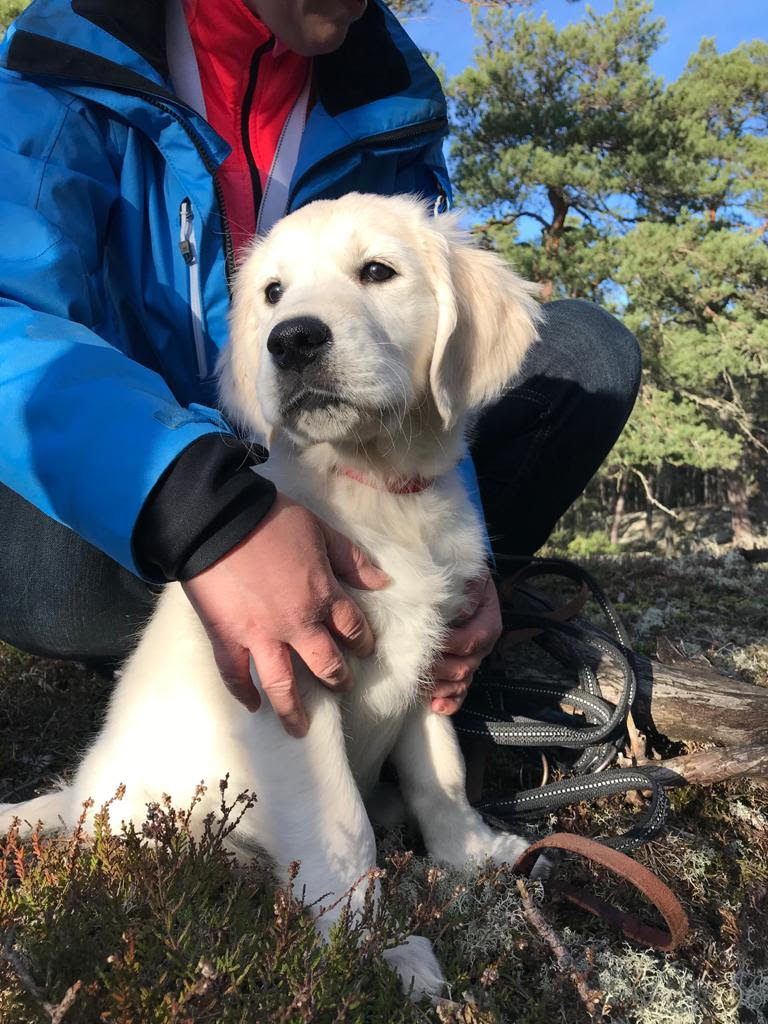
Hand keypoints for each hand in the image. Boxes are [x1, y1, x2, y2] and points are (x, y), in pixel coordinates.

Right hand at [182, 492, 389, 736]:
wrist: (217, 520)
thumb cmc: (271, 519)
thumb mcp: (320, 531)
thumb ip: (351, 559)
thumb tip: (382, 580)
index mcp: (323, 594)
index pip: (352, 628)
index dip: (362, 641)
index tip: (365, 651)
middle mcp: (297, 623)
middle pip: (326, 663)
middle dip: (338, 679)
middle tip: (342, 686)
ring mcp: (261, 636)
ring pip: (283, 684)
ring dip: (294, 710)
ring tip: (301, 729)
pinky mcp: (227, 638)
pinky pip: (236, 675)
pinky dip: (244, 694)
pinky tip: (254, 707)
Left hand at [430, 569, 501, 714]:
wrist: (466, 581)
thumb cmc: (465, 577)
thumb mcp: (471, 576)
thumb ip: (468, 590)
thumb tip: (460, 610)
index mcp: (488, 623)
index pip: (469, 640)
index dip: (447, 645)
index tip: (422, 643)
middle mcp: (483, 646)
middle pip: (463, 666)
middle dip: (437, 669)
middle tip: (411, 667)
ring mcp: (473, 660)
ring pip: (460, 682)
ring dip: (440, 688)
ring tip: (419, 688)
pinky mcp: (463, 669)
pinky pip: (460, 692)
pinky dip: (449, 702)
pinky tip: (434, 706)